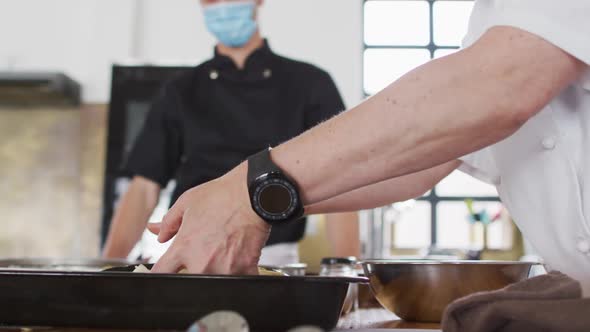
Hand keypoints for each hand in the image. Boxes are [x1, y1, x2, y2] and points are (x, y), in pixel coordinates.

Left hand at [149, 164, 270, 273]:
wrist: (254, 193)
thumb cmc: (223, 195)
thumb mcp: (187, 202)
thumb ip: (169, 222)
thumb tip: (157, 233)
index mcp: (184, 247)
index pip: (161, 272)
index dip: (162, 272)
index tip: (168, 270)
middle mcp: (202, 263)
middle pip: (188, 282)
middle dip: (192, 271)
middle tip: (204, 254)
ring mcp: (224, 269)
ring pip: (214, 283)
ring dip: (217, 273)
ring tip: (223, 253)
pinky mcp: (245, 269)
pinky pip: (240, 282)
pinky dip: (239, 273)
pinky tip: (239, 259)